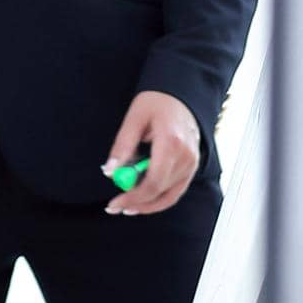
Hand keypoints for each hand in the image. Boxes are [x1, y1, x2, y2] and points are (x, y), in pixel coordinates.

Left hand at [102, 91, 201, 215]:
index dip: (133, 196)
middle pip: (160, 192)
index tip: (114, 202)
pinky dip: (159, 198)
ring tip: (125, 205)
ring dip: (147, 204)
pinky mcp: (192, 167)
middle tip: (114, 206)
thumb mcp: (133, 119)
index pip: (153, 181)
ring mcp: (192, 164)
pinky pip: (176, 191)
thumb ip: (122, 146)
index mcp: (171, 143)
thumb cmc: (155, 103)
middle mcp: (186, 157)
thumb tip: (110, 172)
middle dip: (136, 202)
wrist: (179, 96)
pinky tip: (142, 201)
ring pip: (169, 196)